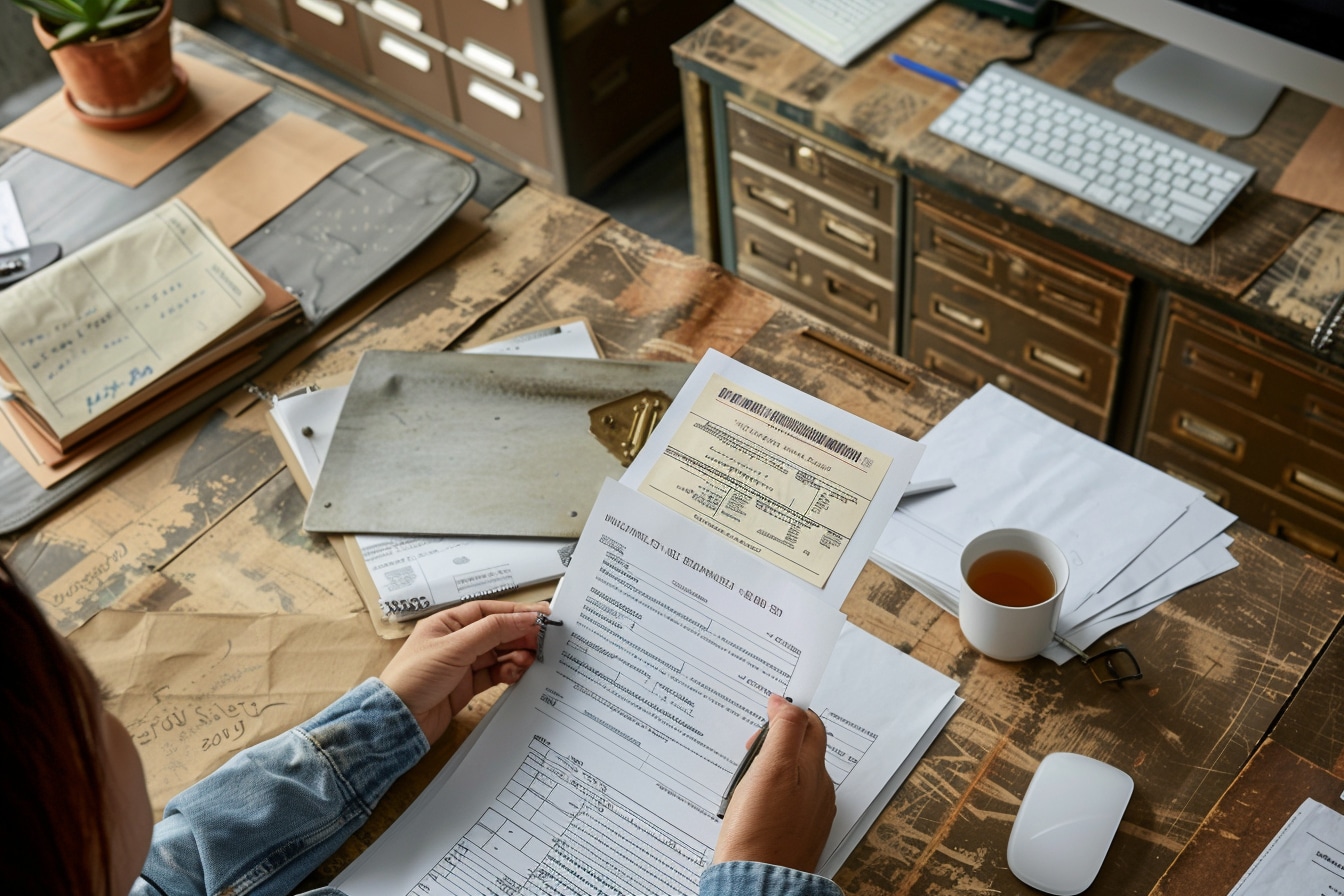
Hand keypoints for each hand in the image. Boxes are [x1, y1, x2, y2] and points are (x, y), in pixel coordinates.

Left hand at [379, 601, 547, 743]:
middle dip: (520, 634)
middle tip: (542, 639)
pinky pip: (495, 673)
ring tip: (530, 658)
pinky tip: (516, 671)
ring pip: (499, 653)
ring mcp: (463, 664)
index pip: (489, 611)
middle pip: (497, 631)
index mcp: (448, 623)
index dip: (515, 612)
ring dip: (517, 654)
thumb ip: (492, 631)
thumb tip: (522, 618)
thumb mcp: (455, 648)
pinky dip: (508, 671)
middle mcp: (456, 641)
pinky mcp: (467, 686)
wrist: (399, 720)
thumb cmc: (412, 678)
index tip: (540, 615)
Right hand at [713, 694, 835, 871]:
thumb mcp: (770, 769)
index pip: (811, 724)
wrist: (756, 883)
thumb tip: (786, 703)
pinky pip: (787, 800)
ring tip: (746, 783)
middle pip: (800, 748)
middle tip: (748, 753)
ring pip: (792, 774)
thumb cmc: (759, 830)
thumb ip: (783, 730)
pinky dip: (770, 793)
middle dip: (774, 741)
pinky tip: (752, 805)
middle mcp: (819, 789)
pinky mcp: (797, 832)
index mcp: (814, 769)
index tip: (765, 714)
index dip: (787, 713)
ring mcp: (810, 813)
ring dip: (769, 768)